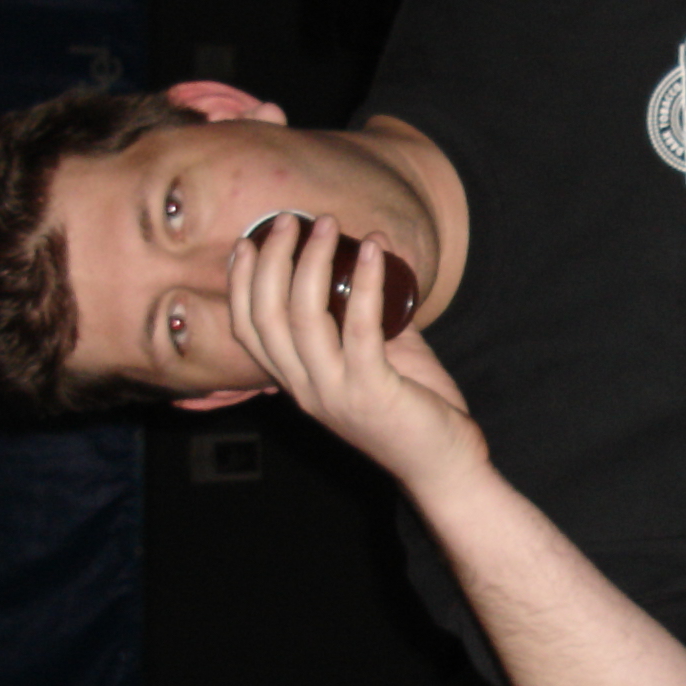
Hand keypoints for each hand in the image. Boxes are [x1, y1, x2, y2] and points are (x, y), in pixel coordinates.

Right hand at [228, 213, 485, 491]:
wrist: (444, 465)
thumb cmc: (413, 408)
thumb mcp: (377, 357)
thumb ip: (363, 317)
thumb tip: (368, 258)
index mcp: (297, 382)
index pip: (249, 329)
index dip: (241, 284)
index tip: (247, 243)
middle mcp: (305, 389)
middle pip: (267, 316)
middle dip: (273, 260)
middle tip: (291, 220)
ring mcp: (334, 392)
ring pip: (303, 317)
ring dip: (313, 261)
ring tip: (327, 224)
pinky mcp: (372, 391)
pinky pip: (360, 327)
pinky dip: (366, 283)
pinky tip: (373, 249)